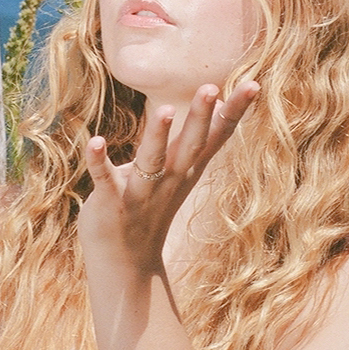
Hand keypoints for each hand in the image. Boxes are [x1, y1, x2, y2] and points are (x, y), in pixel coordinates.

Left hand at [78, 79, 259, 276]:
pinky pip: (105, 180)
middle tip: (212, 87)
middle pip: (191, 146)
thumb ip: (185, 144)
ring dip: (159, 137)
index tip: (253, 83)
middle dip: (201, 117)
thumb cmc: (147, 212)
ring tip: (165, 110)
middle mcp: (170, 181)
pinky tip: (95, 141)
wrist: (124, 265)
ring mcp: (142, 194)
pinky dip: (99, 162)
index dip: (234, 111)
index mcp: (186, 171)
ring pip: (153, 162)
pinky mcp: (112, 204)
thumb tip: (205, 109)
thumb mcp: (174, 176)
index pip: (216, 137)